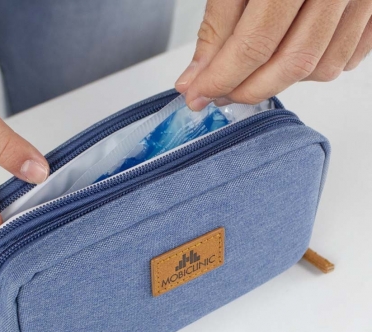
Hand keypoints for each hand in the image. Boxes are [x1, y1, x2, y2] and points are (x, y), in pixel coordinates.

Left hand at [176, 0, 371, 109]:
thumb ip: (218, 25)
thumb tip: (197, 77)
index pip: (256, 44)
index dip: (221, 78)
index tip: (196, 95)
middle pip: (293, 63)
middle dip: (248, 89)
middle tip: (219, 93)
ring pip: (323, 67)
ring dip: (280, 81)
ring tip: (250, 73)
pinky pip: (348, 56)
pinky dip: (313, 68)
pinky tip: (286, 56)